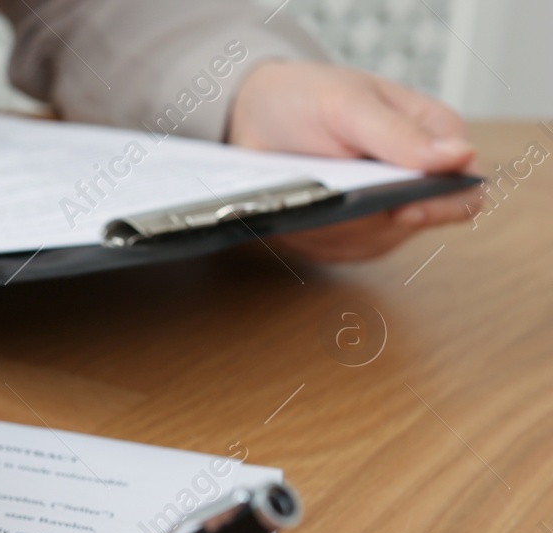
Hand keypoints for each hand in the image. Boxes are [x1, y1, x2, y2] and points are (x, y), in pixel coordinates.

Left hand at [228, 61, 481, 260]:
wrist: (253, 116)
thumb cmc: (307, 97)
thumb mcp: (347, 104)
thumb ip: (398, 133)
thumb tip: (459, 156)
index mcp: (432, 137)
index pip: (464, 187)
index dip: (442, 206)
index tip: (403, 209)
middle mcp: (415, 179)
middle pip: (414, 223)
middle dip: (368, 217)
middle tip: (330, 198)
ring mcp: (382, 209)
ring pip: (373, 242)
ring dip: (336, 227)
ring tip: (306, 194)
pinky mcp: (346, 232)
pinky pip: (338, 252)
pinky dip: (314, 236)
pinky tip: (296, 211)